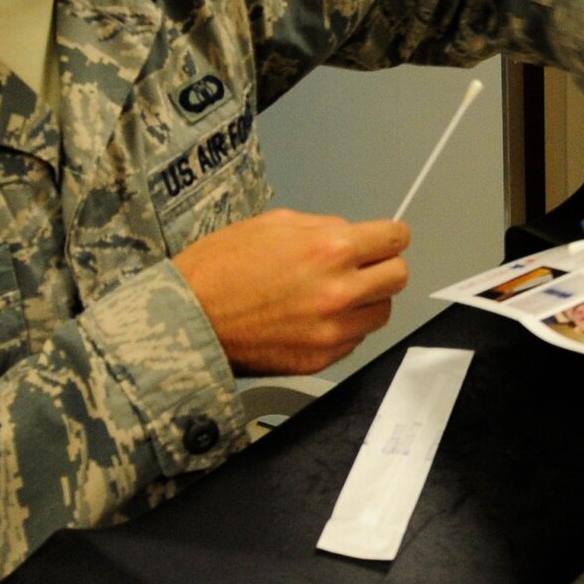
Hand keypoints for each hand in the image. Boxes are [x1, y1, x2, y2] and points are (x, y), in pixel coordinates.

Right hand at [173, 208, 409, 375]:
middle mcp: (339, 292)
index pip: (396, 240)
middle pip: (398, 277)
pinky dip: (343, 328)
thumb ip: (324, 228)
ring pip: (381, 313)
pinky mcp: (320, 360)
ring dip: (366, 301)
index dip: (389, 237)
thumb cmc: (220, 268)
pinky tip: (314, 318)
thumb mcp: (275, 223)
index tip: (384, 240)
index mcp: (331, 249)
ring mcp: (331, 330)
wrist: (185, 320)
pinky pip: (354, 340)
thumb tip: (353, 235)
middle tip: (360, 267)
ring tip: (333, 295)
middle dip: (382, 267)